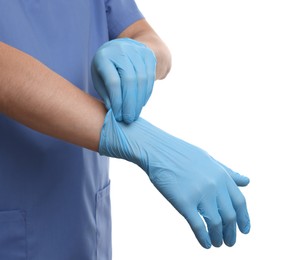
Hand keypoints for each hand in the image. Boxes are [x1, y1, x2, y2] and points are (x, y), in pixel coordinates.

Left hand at [91, 38, 155, 123]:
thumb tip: (114, 112)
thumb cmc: (108, 66)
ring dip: (139, 101)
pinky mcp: (148, 55)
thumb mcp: (100, 78)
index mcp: (104, 57)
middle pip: (129, 81)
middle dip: (130, 103)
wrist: (125, 47)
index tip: (117, 115)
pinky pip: (150, 78)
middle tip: (128, 119)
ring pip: (142, 80)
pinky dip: (146, 94)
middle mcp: (121, 51)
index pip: (113, 82)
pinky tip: (141, 104)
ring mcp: (136, 51)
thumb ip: (106, 94)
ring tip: (135, 114)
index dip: (117, 101)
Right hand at [99, 110, 250, 248]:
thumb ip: (228, 172)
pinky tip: (205, 244)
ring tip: (218, 244)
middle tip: (230, 242)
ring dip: (219, 237)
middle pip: (229, 216)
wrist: (158, 150)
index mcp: (221, 175)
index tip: (244, 230)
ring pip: (216, 224)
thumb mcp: (209, 159)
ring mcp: (199, 194)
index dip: (244, 219)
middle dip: (231, 232)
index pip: (240, 202)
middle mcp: (214, 185)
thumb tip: (247, 181)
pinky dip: (204, 238)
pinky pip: (198, 226)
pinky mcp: (184, 202)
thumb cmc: (182, 154)